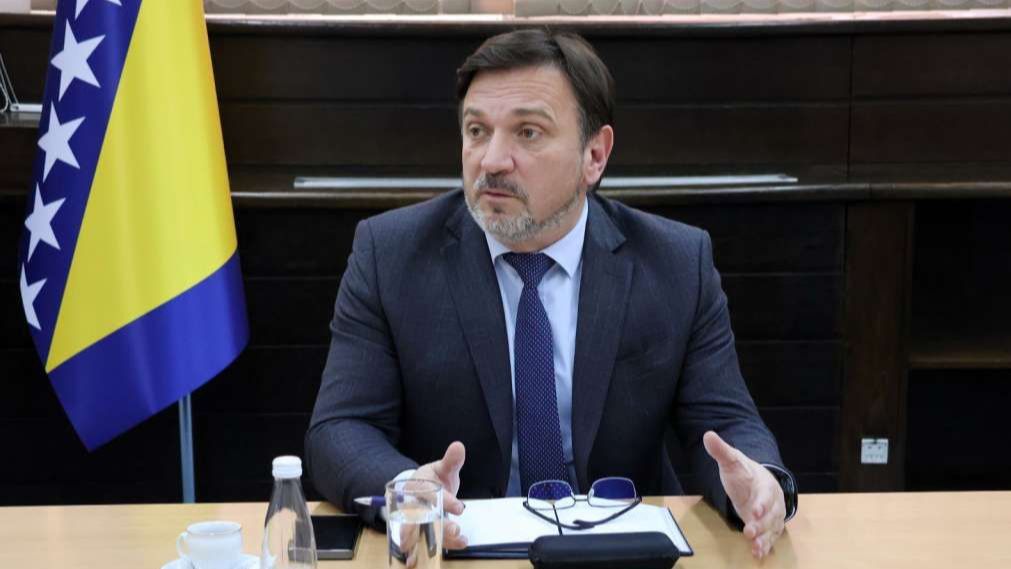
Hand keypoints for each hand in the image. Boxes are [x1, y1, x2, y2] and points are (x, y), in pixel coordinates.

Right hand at [414, 441, 467, 549]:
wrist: (421, 492)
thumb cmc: (432, 479)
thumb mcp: (442, 469)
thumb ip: (450, 461)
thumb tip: (458, 446)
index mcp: (416, 486)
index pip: (427, 494)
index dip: (444, 501)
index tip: (460, 507)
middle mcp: (411, 505)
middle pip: (421, 517)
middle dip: (437, 525)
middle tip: (455, 529)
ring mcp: (415, 521)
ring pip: (423, 532)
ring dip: (440, 538)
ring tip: (459, 538)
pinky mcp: (422, 532)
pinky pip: (429, 541)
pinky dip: (442, 545)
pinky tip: (460, 543)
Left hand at [703, 431, 785, 558]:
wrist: (757, 480)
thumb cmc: (744, 472)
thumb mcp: (731, 461)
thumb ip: (721, 451)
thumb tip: (708, 435)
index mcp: (765, 484)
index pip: (766, 494)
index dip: (762, 503)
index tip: (755, 511)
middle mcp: (772, 501)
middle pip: (771, 514)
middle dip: (761, 524)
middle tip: (750, 532)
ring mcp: (771, 515)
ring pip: (772, 528)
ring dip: (764, 538)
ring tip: (756, 548)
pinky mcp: (767, 526)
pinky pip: (769, 537)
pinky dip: (765, 545)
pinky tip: (758, 554)